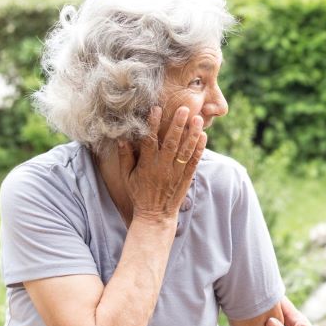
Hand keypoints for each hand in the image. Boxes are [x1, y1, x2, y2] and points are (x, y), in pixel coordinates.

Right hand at [117, 105, 206, 222]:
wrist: (155, 215)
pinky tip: (203, 136)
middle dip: (178, 125)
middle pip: (171, 143)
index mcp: (147, 165)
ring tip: (198, 119)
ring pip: (185, 151)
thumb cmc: (139, 194)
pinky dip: (199, 149)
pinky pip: (194, 161)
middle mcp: (162, 168)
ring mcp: (176, 173)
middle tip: (184, 109)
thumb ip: (125, 157)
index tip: (156, 109)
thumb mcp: (127, 177)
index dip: (153, 125)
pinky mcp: (186, 178)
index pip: (149, 141)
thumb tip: (121, 138)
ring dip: (192, 134)